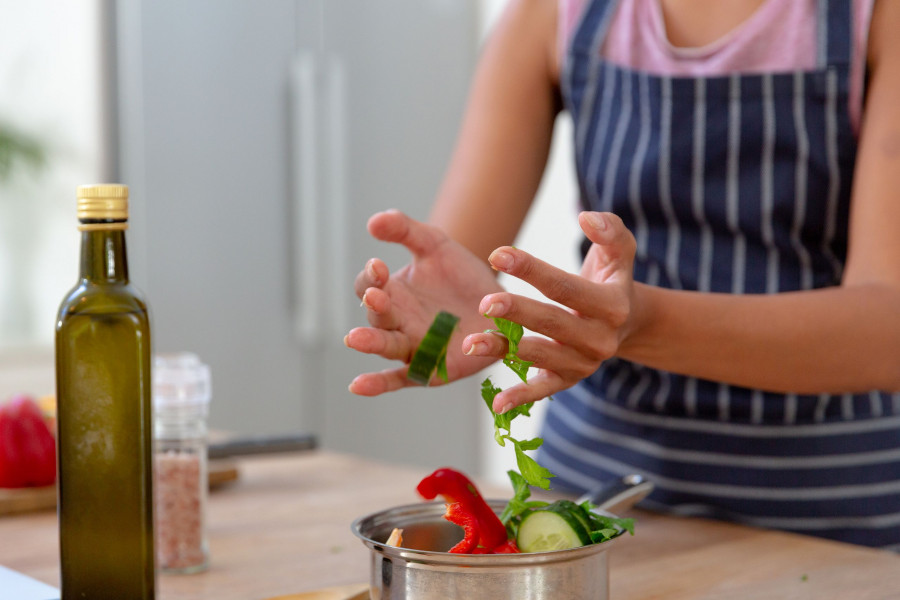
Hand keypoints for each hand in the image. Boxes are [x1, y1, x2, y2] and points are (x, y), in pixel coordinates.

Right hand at [345, 210, 503, 394]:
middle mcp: (396, 321)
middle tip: (374, 295)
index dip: (371, 277)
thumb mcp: (435, 245)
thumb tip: (373, 220)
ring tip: (354, 337)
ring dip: (371, 342)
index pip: (369, 284)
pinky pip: (399, 378)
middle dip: (374, 307)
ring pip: (386, 345)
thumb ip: (405, 230)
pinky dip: (378, 384)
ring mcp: (411, 347)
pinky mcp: (428, 370)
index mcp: (392, 292)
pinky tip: (357, 385)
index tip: (378, 267)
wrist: (497, 304)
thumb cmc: (458, 275)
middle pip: (376, 316)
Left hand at [462, 211, 637, 412]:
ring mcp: (584, 363)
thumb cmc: (612, 278)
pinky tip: (497, 403)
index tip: (498, 255)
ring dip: (505, 350)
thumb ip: (610, 229)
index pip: (566, 287)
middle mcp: (601, 339)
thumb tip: (587, 218)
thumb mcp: (621, 251)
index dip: (533, 270)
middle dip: (517, 313)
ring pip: (540, 356)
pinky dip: (521, 397)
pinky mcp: (569, 380)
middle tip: (485, 302)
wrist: (628, 322)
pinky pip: (543, 390)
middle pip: (552, 323)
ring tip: (472, 342)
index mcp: (612, 305)